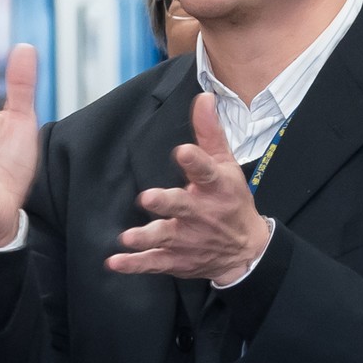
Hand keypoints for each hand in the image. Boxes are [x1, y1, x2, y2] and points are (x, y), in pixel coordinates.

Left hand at [108, 94, 271, 284]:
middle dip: (166, 203)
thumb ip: (210, 133)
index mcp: (217, 187)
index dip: (195, 162)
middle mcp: (202, 214)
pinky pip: (154, 262)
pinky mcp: (177, 259)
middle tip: (148, 198)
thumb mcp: (227, 166)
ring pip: (165, 237)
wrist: (246, 251)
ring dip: (146, 237)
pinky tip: (116, 262)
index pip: (207, 171)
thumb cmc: (232, 201)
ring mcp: (188, 238)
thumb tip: (203, 98)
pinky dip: (135, 264)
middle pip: (183, 206)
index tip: (182, 152)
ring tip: (128, 237)